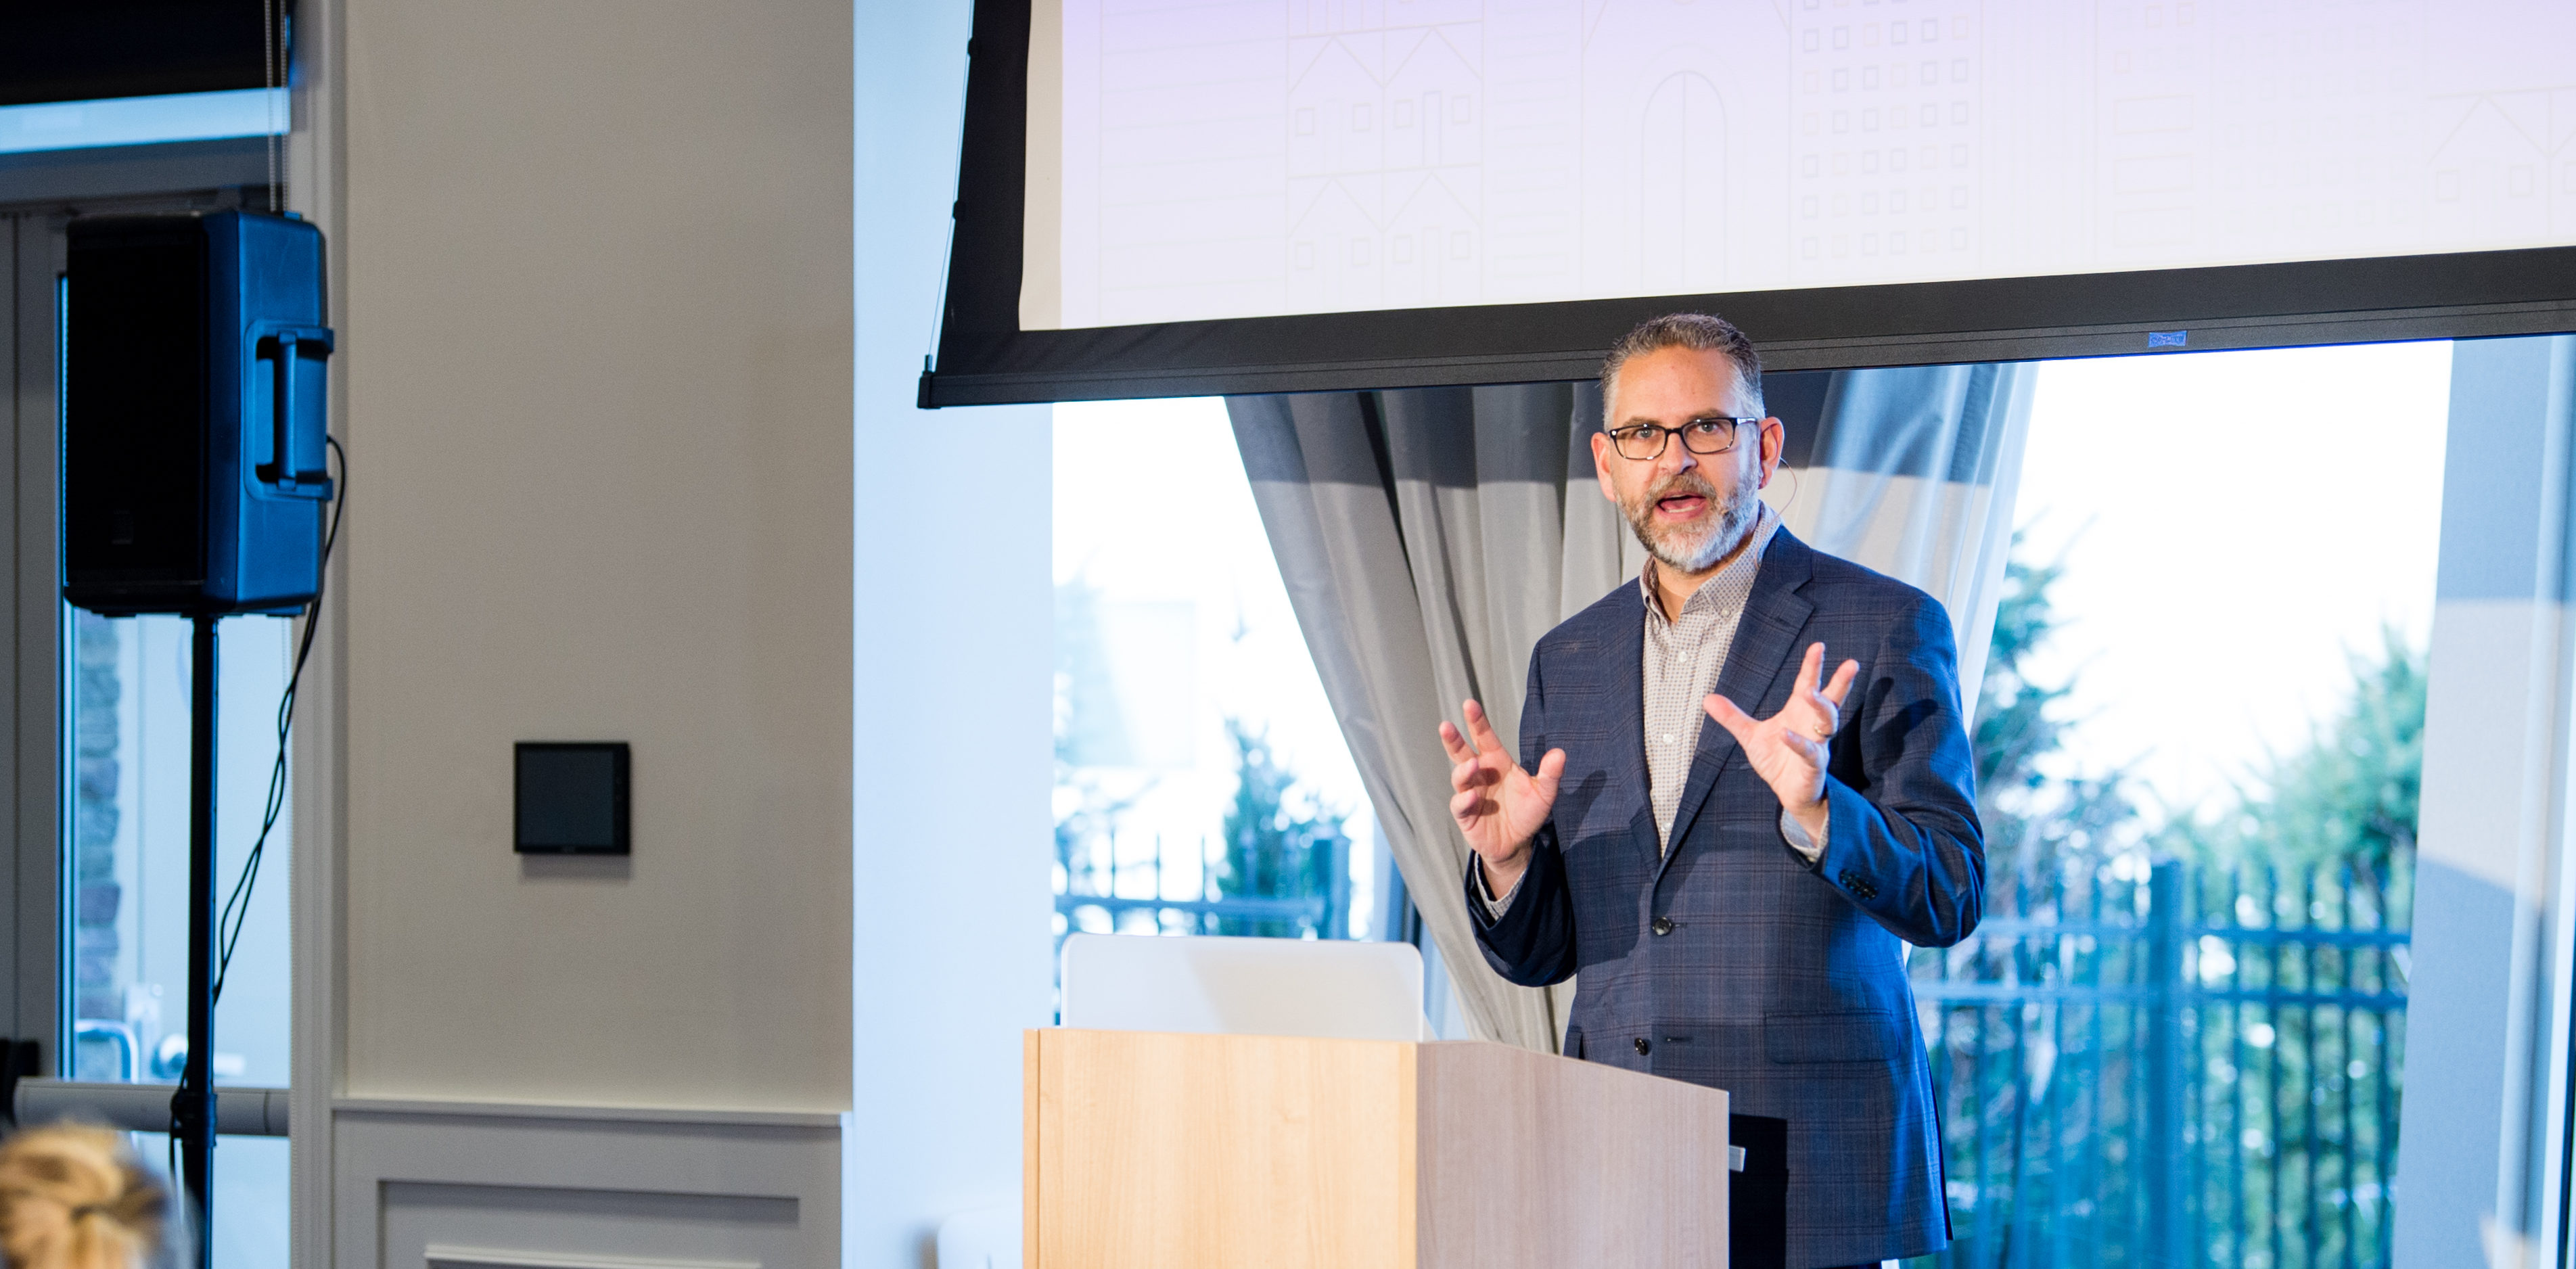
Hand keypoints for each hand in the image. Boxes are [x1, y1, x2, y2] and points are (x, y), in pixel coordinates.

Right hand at [1438, 699, 1565, 896]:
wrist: (1517, 845)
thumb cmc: (1527, 813)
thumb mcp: (1544, 793)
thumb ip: (1550, 774)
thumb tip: (1560, 753)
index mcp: (1497, 762)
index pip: (1485, 738)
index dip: (1477, 722)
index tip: (1469, 704)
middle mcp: (1480, 775)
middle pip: (1462, 753)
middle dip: (1453, 739)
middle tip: (1446, 726)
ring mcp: (1470, 794)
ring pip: (1459, 776)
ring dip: (1463, 770)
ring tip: (1473, 764)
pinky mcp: (1466, 815)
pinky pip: (1460, 805)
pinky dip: (1465, 800)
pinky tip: (1473, 796)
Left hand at [1703, 642, 1857, 840]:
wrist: (1788, 793)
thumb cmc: (1778, 760)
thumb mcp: (1751, 736)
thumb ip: (1732, 717)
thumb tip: (1707, 698)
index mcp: (1800, 712)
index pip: (1808, 684)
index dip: (1813, 666)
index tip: (1818, 646)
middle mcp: (1813, 725)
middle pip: (1830, 699)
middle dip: (1840, 682)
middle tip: (1850, 664)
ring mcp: (1818, 745)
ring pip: (1828, 723)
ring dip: (1821, 707)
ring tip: (1810, 692)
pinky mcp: (1814, 765)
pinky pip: (1810, 752)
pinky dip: (1798, 743)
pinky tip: (1785, 733)